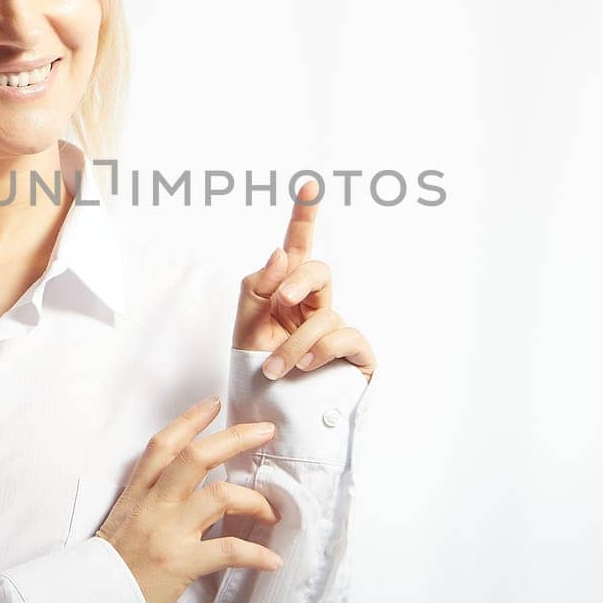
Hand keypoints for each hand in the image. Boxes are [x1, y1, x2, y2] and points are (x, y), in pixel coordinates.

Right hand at [97, 395, 283, 602]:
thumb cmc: (107, 568)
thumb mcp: (121, 522)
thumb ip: (149, 501)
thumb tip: (182, 490)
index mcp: (138, 495)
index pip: (163, 445)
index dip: (190, 420)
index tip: (214, 403)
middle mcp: (154, 507)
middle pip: (197, 457)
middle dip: (236, 438)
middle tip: (265, 431)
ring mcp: (169, 533)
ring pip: (221, 496)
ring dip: (256, 500)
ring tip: (271, 512)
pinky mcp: (182, 563)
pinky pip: (230, 551)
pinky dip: (257, 554)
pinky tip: (272, 560)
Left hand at [232, 178, 376, 382]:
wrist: (272, 417)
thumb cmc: (258, 372)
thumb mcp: (245, 330)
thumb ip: (257, 288)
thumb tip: (281, 252)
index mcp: (286, 294)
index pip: (297, 249)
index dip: (305, 217)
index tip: (309, 184)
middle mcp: (314, 306)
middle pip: (317, 270)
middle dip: (298, 281)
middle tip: (279, 301)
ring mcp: (337, 330)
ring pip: (325, 314)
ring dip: (295, 342)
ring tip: (275, 368)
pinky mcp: (356, 354)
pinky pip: (345, 337)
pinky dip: (320, 351)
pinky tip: (305, 368)